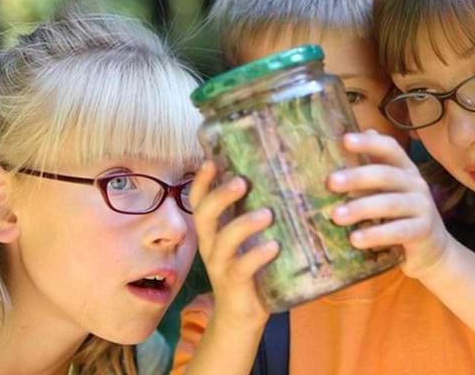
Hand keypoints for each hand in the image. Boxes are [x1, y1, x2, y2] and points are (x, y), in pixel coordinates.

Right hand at [190, 160, 278, 328]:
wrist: (242, 314)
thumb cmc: (249, 267)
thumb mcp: (246, 237)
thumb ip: (252, 211)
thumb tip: (275, 179)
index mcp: (213, 230)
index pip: (199, 201)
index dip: (202, 181)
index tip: (211, 161)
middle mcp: (211, 244)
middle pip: (205, 215)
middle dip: (221, 196)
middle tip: (242, 181)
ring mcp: (220, 264)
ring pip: (223, 240)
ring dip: (244, 224)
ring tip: (267, 214)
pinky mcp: (234, 283)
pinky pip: (242, 267)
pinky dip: (257, 255)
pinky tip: (274, 246)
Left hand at [328, 130, 452, 278]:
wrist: (431, 250)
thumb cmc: (398, 215)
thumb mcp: (384, 191)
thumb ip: (367, 170)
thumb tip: (342, 141)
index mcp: (404, 168)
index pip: (389, 148)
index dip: (368, 143)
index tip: (344, 140)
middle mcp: (415, 182)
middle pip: (385, 175)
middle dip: (356, 177)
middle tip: (330, 182)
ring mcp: (422, 206)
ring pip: (389, 203)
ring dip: (361, 208)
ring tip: (336, 216)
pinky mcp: (423, 230)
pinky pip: (398, 231)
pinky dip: (375, 235)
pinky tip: (355, 239)